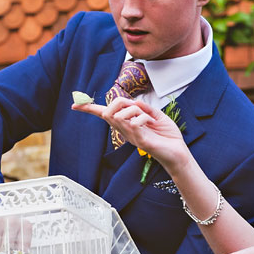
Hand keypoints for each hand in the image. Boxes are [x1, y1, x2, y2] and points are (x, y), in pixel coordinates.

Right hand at [73, 98, 189, 171]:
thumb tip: (133, 102)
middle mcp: (125, 131)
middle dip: (119, 102)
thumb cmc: (167, 135)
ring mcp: (131, 137)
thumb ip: (143, 107)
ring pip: (120, 115)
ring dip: (135, 110)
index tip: (74, 105)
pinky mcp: (139, 141)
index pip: (104, 115)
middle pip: (109, 111)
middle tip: (136, 107)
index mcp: (127, 124)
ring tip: (147, 118)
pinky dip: (143, 116)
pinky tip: (150, 123)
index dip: (89, 109)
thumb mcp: (156, 115)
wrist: (179, 152)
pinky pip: (134, 122)